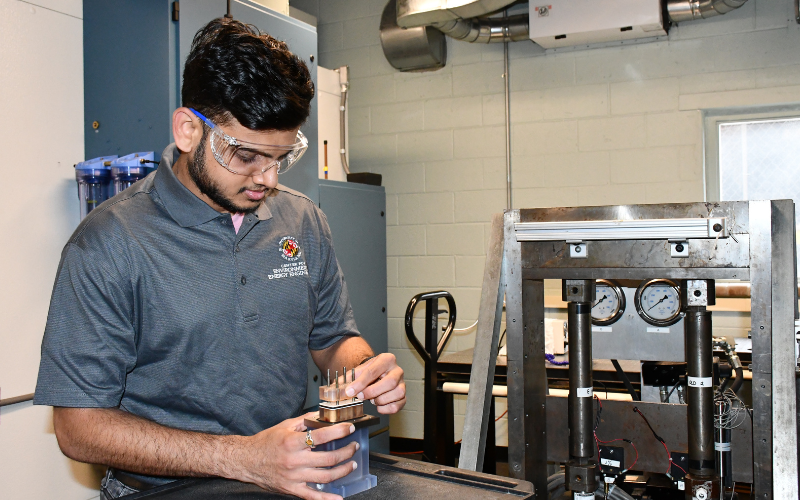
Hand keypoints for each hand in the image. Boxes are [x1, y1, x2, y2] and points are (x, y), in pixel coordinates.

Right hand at [231, 412, 357, 499]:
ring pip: (325, 477)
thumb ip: (305, 420)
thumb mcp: (284, 426)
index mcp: (292, 442)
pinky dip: (327, 499)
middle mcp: (294, 460)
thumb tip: (322, 414)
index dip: (339, 431)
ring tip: (352, 464)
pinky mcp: (292, 489)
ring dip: (343, 470)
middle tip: (354, 447)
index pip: (322, 436)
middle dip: (346, 452)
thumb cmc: (265, 442)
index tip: (350, 428)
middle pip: (328, 459)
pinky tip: (339, 497)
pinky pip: (312, 496)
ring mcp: (294, 477)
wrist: (246, 460)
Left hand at [345, 353, 405, 413]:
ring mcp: (402, 384)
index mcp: (386, 359)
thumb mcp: (359, 371)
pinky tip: (378, 405)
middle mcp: (397, 370)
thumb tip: (336, 389)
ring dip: (380, 400)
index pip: (373, 371)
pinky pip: (398, 405)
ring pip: (397, 394)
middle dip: (372, 392)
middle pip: (389, 382)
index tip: (350, 391)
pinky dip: (386, 409)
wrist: (379, 374)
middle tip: (361, 396)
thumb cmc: (370, 372)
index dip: (360, 383)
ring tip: (372, 399)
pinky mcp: (404, 396)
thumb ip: (348, 379)